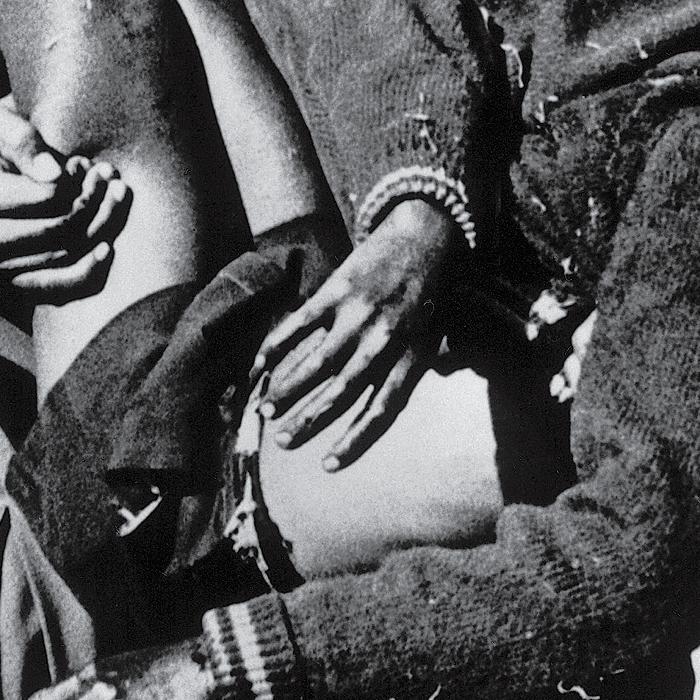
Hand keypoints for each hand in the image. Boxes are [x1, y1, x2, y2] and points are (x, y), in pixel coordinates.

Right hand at [0, 98, 130, 298]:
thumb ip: (20, 138)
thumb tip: (53, 174)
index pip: (42, 199)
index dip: (75, 181)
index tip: (87, 163)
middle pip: (54, 232)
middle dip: (91, 203)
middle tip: (108, 178)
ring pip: (60, 258)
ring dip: (98, 228)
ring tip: (114, 196)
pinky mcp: (8, 284)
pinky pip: (53, 290)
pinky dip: (85, 272)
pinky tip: (107, 249)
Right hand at [251, 199, 462, 467]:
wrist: (426, 234)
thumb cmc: (431, 292)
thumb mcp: (438, 337)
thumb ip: (415, 372)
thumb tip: (388, 406)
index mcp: (411, 357)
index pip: (382, 410)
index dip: (355, 441)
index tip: (327, 465)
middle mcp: (384, 341)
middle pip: (342, 392)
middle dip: (309, 420)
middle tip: (283, 441)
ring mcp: (359, 315)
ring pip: (316, 362)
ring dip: (288, 389)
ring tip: (264, 409)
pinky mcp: (338, 289)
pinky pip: (301, 324)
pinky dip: (278, 346)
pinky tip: (260, 365)